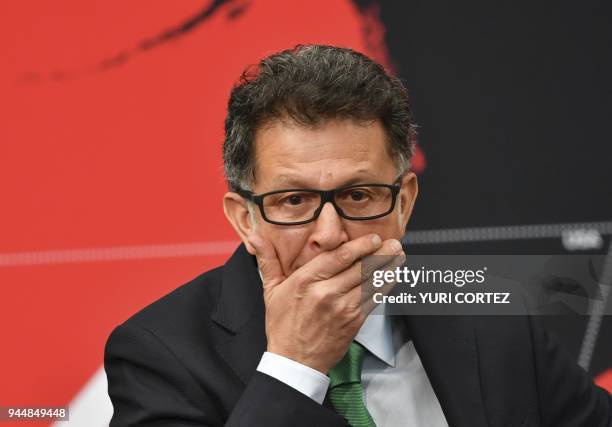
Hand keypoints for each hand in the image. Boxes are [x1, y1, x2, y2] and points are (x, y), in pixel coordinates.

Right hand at [248, 233, 404, 373]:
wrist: (294, 361)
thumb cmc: (283, 325)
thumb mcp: (271, 290)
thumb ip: (268, 261)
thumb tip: (255, 238)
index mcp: (305, 281)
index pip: (339, 257)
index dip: (360, 246)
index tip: (373, 238)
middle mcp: (326, 293)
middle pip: (359, 267)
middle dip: (380, 253)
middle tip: (393, 243)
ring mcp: (342, 308)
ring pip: (370, 282)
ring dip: (388, 267)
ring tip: (399, 255)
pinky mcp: (354, 322)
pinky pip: (374, 299)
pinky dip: (385, 286)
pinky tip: (393, 277)